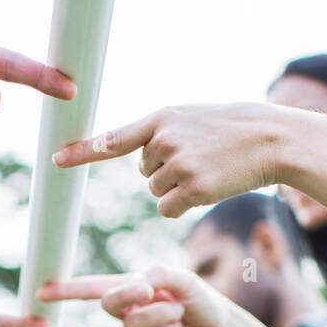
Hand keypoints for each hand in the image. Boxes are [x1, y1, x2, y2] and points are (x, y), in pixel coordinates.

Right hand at [38, 267, 232, 326]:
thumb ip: (157, 274)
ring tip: (179, 312)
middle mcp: (127, 312)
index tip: (43, 292)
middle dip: (127, 295)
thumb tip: (138, 284)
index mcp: (130, 289)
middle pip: (108, 304)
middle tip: (149, 290)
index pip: (92, 288)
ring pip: (132, 324)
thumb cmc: (199, 299)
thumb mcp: (181, 278)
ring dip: (160, 314)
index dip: (66, 291)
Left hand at [53, 103, 281, 219]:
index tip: (55, 160)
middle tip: (200, 159)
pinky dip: (183, 207)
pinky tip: (208, 188)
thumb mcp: (192, 118)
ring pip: (156, 192)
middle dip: (167, 172)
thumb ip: (161, 133)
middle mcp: (164, 139)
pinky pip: (168, 209)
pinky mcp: (192, 188)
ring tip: (208, 170)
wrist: (271, 138)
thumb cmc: (232, 129)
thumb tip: (139, 162)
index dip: (82, 151)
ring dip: (178, 190)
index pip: (113, 138)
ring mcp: (178, 163)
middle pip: (144, 174)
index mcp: (161, 118)